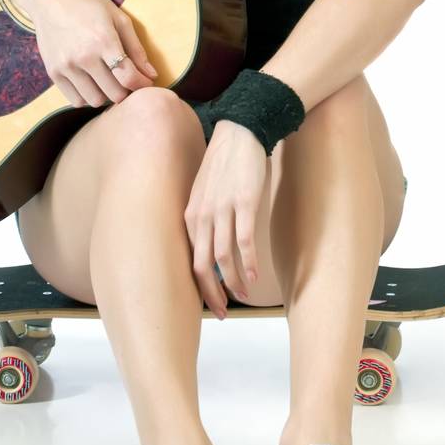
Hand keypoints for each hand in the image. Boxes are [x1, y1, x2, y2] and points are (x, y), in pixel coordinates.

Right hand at [32, 0, 157, 106]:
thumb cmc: (88, 5)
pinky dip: (87, 97)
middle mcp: (84, 56)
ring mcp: (66, 66)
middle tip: (126, 80)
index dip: (142, 84)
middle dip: (126, 90)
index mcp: (104, 40)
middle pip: (114, 94)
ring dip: (106, 95)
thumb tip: (152, 75)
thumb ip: (136, 48)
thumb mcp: (118, 19)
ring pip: (95, 101)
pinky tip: (91, 83)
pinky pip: (76, 100)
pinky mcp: (53, 72)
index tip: (145, 82)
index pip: (129, 77)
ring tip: (107, 80)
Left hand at [183, 120, 267, 319]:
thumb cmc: (225, 163)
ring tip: (243, 295)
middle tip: (223, 312)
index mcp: (191, 214)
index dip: (200, 286)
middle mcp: (202, 215)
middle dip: (212, 293)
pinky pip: (243, 240)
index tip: (211, 303)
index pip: (190, 260)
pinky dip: (247, 262)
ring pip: (223, 257)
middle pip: (201, 265)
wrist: (241, 132)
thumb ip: (206, 219)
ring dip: (232, 281)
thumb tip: (213, 247)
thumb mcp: (206, 193)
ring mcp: (223, 209)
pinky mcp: (244, 202)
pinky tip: (253, 276)